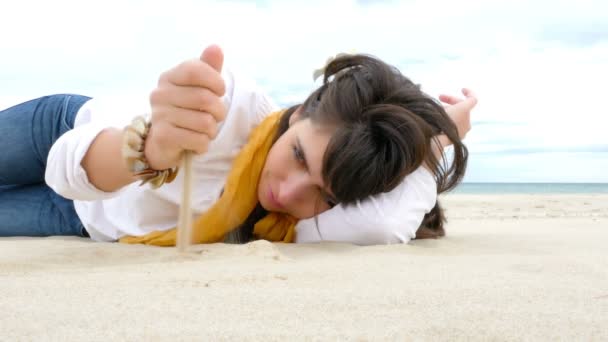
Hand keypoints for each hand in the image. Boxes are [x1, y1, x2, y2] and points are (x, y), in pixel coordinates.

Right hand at [144, 45, 225, 169]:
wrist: (163, 143)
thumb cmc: (187, 110)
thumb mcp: (200, 86)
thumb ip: (208, 67)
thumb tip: (215, 48)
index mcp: (169, 77)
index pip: (196, 70)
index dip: (216, 81)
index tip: (220, 91)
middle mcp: (160, 94)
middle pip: (205, 99)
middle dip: (219, 111)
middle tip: (216, 117)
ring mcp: (159, 116)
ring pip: (205, 122)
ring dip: (212, 130)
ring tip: (205, 130)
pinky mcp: (163, 137)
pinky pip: (199, 140)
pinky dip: (204, 144)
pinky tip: (197, 142)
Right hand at [439, 88, 476, 139]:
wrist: (435, 141)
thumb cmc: (438, 122)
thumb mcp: (440, 106)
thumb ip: (447, 102)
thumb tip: (442, 101)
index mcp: (465, 111)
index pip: (473, 99)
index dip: (468, 92)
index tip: (462, 89)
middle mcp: (467, 121)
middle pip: (462, 107)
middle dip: (451, 102)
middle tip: (439, 98)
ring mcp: (464, 131)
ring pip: (458, 117)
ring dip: (449, 111)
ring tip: (437, 111)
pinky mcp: (458, 138)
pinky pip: (456, 126)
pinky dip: (449, 121)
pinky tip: (440, 121)